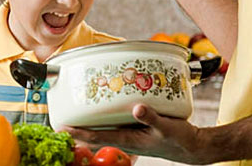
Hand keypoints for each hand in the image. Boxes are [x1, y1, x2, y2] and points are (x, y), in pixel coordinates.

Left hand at [63, 104, 213, 164]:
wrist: (193, 146)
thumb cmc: (179, 139)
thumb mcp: (166, 128)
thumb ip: (151, 118)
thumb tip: (138, 108)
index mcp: (128, 140)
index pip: (96, 136)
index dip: (78, 132)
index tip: (61, 128)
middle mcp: (125, 138)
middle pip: (94, 133)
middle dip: (77, 128)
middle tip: (58, 118)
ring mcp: (129, 134)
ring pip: (104, 128)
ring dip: (89, 121)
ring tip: (73, 110)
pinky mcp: (135, 127)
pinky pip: (116, 122)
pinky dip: (105, 115)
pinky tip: (102, 105)